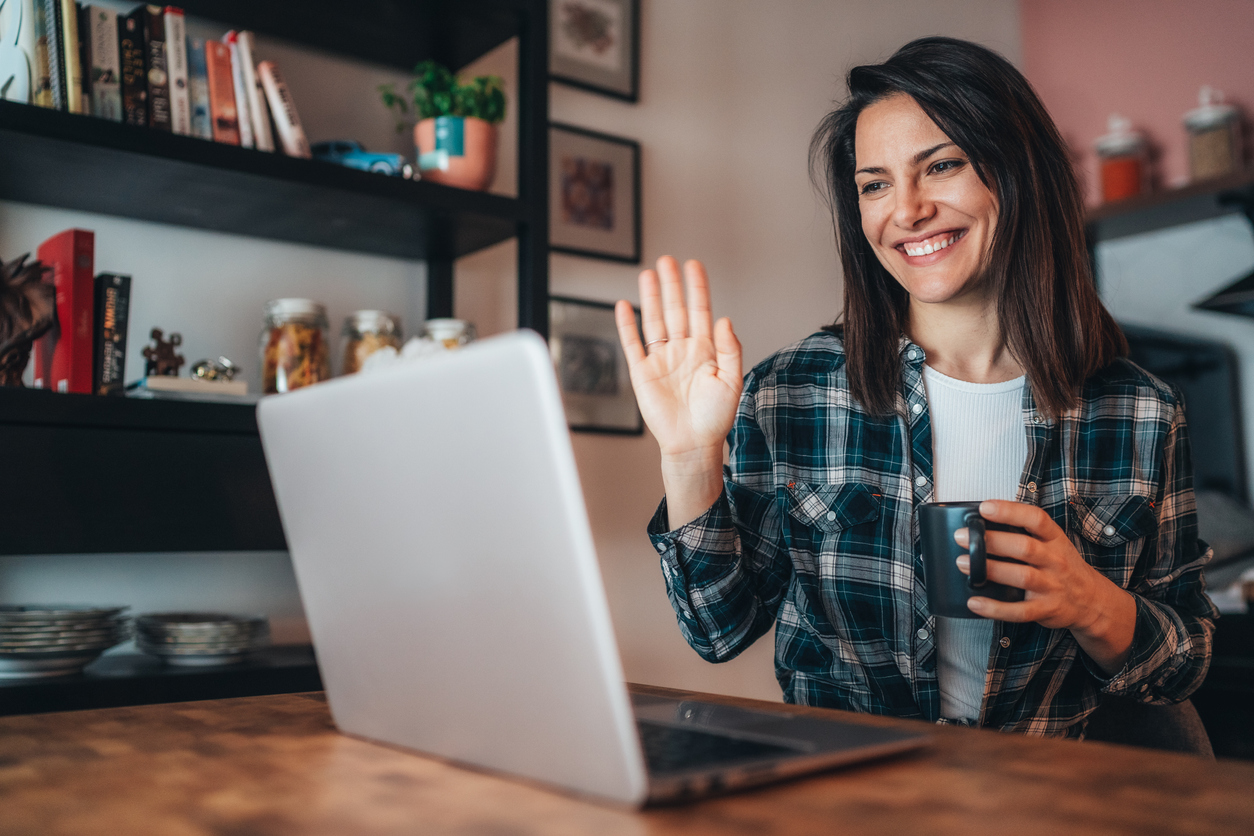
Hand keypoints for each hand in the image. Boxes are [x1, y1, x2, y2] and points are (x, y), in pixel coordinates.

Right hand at [615, 256, 741, 464]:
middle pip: (674, 310)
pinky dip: (627, 325)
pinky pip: (632, 344)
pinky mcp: (643, 373)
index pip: (700, 311)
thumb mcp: (732, 381)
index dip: (697, 288)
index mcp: (705, 350)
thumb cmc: (715, 417)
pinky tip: (624, 306)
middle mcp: (682, 350)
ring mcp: (661, 359)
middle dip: (671, 285)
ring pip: (653, 321)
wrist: (693, 443)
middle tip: (667, 261)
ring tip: (648, 274)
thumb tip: (724, 319)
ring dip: (650, 298)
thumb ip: (729, 349)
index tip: (694, 265)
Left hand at [954, 500, 1135, 674]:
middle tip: (962, 537)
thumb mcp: (1053, 544)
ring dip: (990, 570)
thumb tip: (982, 521)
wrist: (1092, 600)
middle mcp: (1055, 561)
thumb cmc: (1062, 567)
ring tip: (962, 563)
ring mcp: (1052, 586)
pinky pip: (1019, 611)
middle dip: (991, 541)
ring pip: (1022, 576)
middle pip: (1025, 547)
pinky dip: (995, 608)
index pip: (1036, 519)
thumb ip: (1025, 533)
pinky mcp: (1046, 609)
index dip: (1010, 511)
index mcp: (1055, 539)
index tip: (985, 508)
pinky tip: (975, 602)